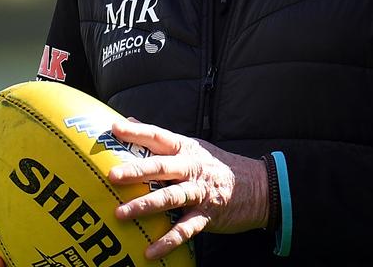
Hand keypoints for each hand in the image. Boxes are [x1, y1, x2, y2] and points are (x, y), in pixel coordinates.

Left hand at [106, 119, 267, 259]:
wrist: (259, 188)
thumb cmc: (217, 166)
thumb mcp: (192, 147)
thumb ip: (161, 139)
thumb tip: (129, 120)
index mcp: (186, 149)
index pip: (159, 136)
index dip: (137, 131)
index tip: (115, 128)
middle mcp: (191, 168)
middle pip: (162, 167)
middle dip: (137, 171)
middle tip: (113, 175)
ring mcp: (200, 192)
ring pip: (170, 197)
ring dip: (145, 206)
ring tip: (121, 213)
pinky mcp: (207, 215)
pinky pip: (185, 229)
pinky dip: (167, 241)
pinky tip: (150, 252)